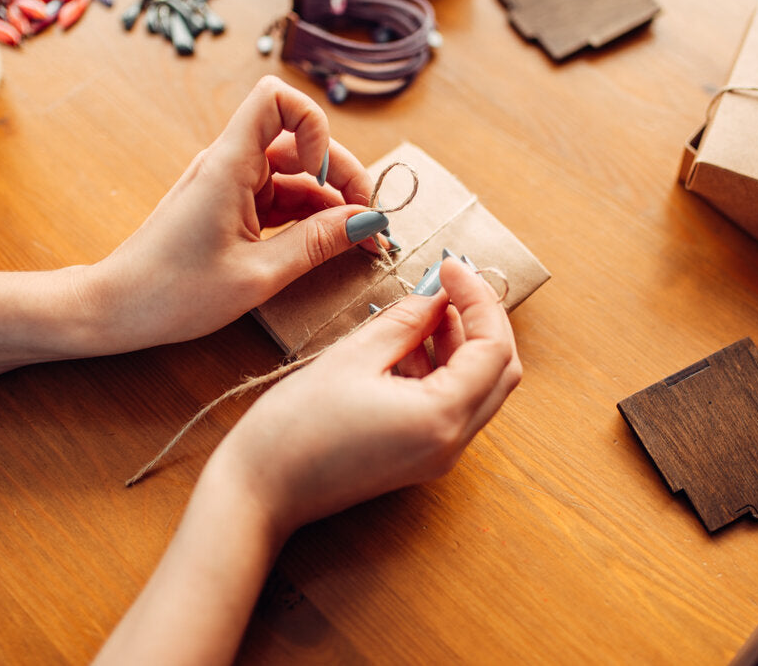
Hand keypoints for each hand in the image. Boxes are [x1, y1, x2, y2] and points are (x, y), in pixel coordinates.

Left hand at [78, 75, 381, 353]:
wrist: (115, 309)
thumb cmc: (173, 293)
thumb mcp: (258, 274)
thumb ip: (317, 243)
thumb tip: (367, 222)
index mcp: (229, 165)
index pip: (277, 99)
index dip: (313, 125)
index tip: (322, 177)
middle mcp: (230, 164)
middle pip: (300, 140)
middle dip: (341, 175)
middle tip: (367, 222)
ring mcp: (229, 184)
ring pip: (295, 173)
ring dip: (329, 201)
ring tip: (358, 242)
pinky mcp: (228, 206)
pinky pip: (280, 198)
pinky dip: (308, 217)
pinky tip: (328, 245)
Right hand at [209, 257, 522, 534]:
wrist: (259, 492)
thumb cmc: (295, 430)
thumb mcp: (353, 357)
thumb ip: (405, 320)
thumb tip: (437, 295)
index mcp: (442, 419)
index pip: (493, 348)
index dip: (479, 299)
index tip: (451, 265)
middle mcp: (451, 443)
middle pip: (498, 371)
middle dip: (481, 320)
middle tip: (451, 282)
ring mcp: (437, 454)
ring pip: (477, 387)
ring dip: (461, 342)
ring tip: (424, 304)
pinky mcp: (419, 456)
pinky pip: (450, 404)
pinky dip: (441, 367)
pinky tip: (408, 340)